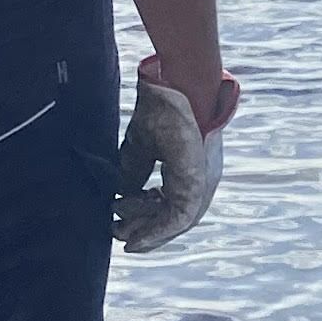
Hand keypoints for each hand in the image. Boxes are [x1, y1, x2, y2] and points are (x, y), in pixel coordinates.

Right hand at [118, 56, 240, 251]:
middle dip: (147, 232)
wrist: (177, 84)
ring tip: (121, 234)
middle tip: (119, 235)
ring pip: (177, 223)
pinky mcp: (197, 182)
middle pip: (176, 220)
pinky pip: (180, 217)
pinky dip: (157, 230)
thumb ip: (134, 171)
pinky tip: (135, 236)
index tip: (122, 226)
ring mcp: (202, 181)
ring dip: (148, 232)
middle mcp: (201, 179)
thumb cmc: (162, 108)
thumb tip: (120, 195)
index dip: (149, 221)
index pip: (173, 206)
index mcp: (191, 170)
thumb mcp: (141, 146)